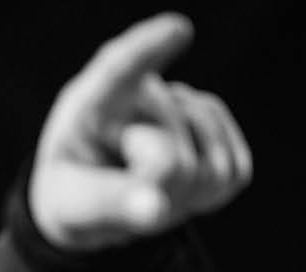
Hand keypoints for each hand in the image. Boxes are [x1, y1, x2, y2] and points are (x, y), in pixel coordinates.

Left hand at [29, 13, 252, 250]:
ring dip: (178, 194)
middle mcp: (142, 94)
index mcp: (91, 103)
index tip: (176, 30)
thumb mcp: (71, 203)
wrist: (92, 198)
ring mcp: (184, 108)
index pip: (120, 70)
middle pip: (170, 162)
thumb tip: (156, 208)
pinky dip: (207, 195)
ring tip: (142, 183)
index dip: (149, 48)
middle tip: (117, 187)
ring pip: (210, 169)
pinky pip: (234, 173)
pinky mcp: (219, 133)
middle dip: (149, 193)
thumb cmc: (72, 193)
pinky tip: (177, 184)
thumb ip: (107, 201)